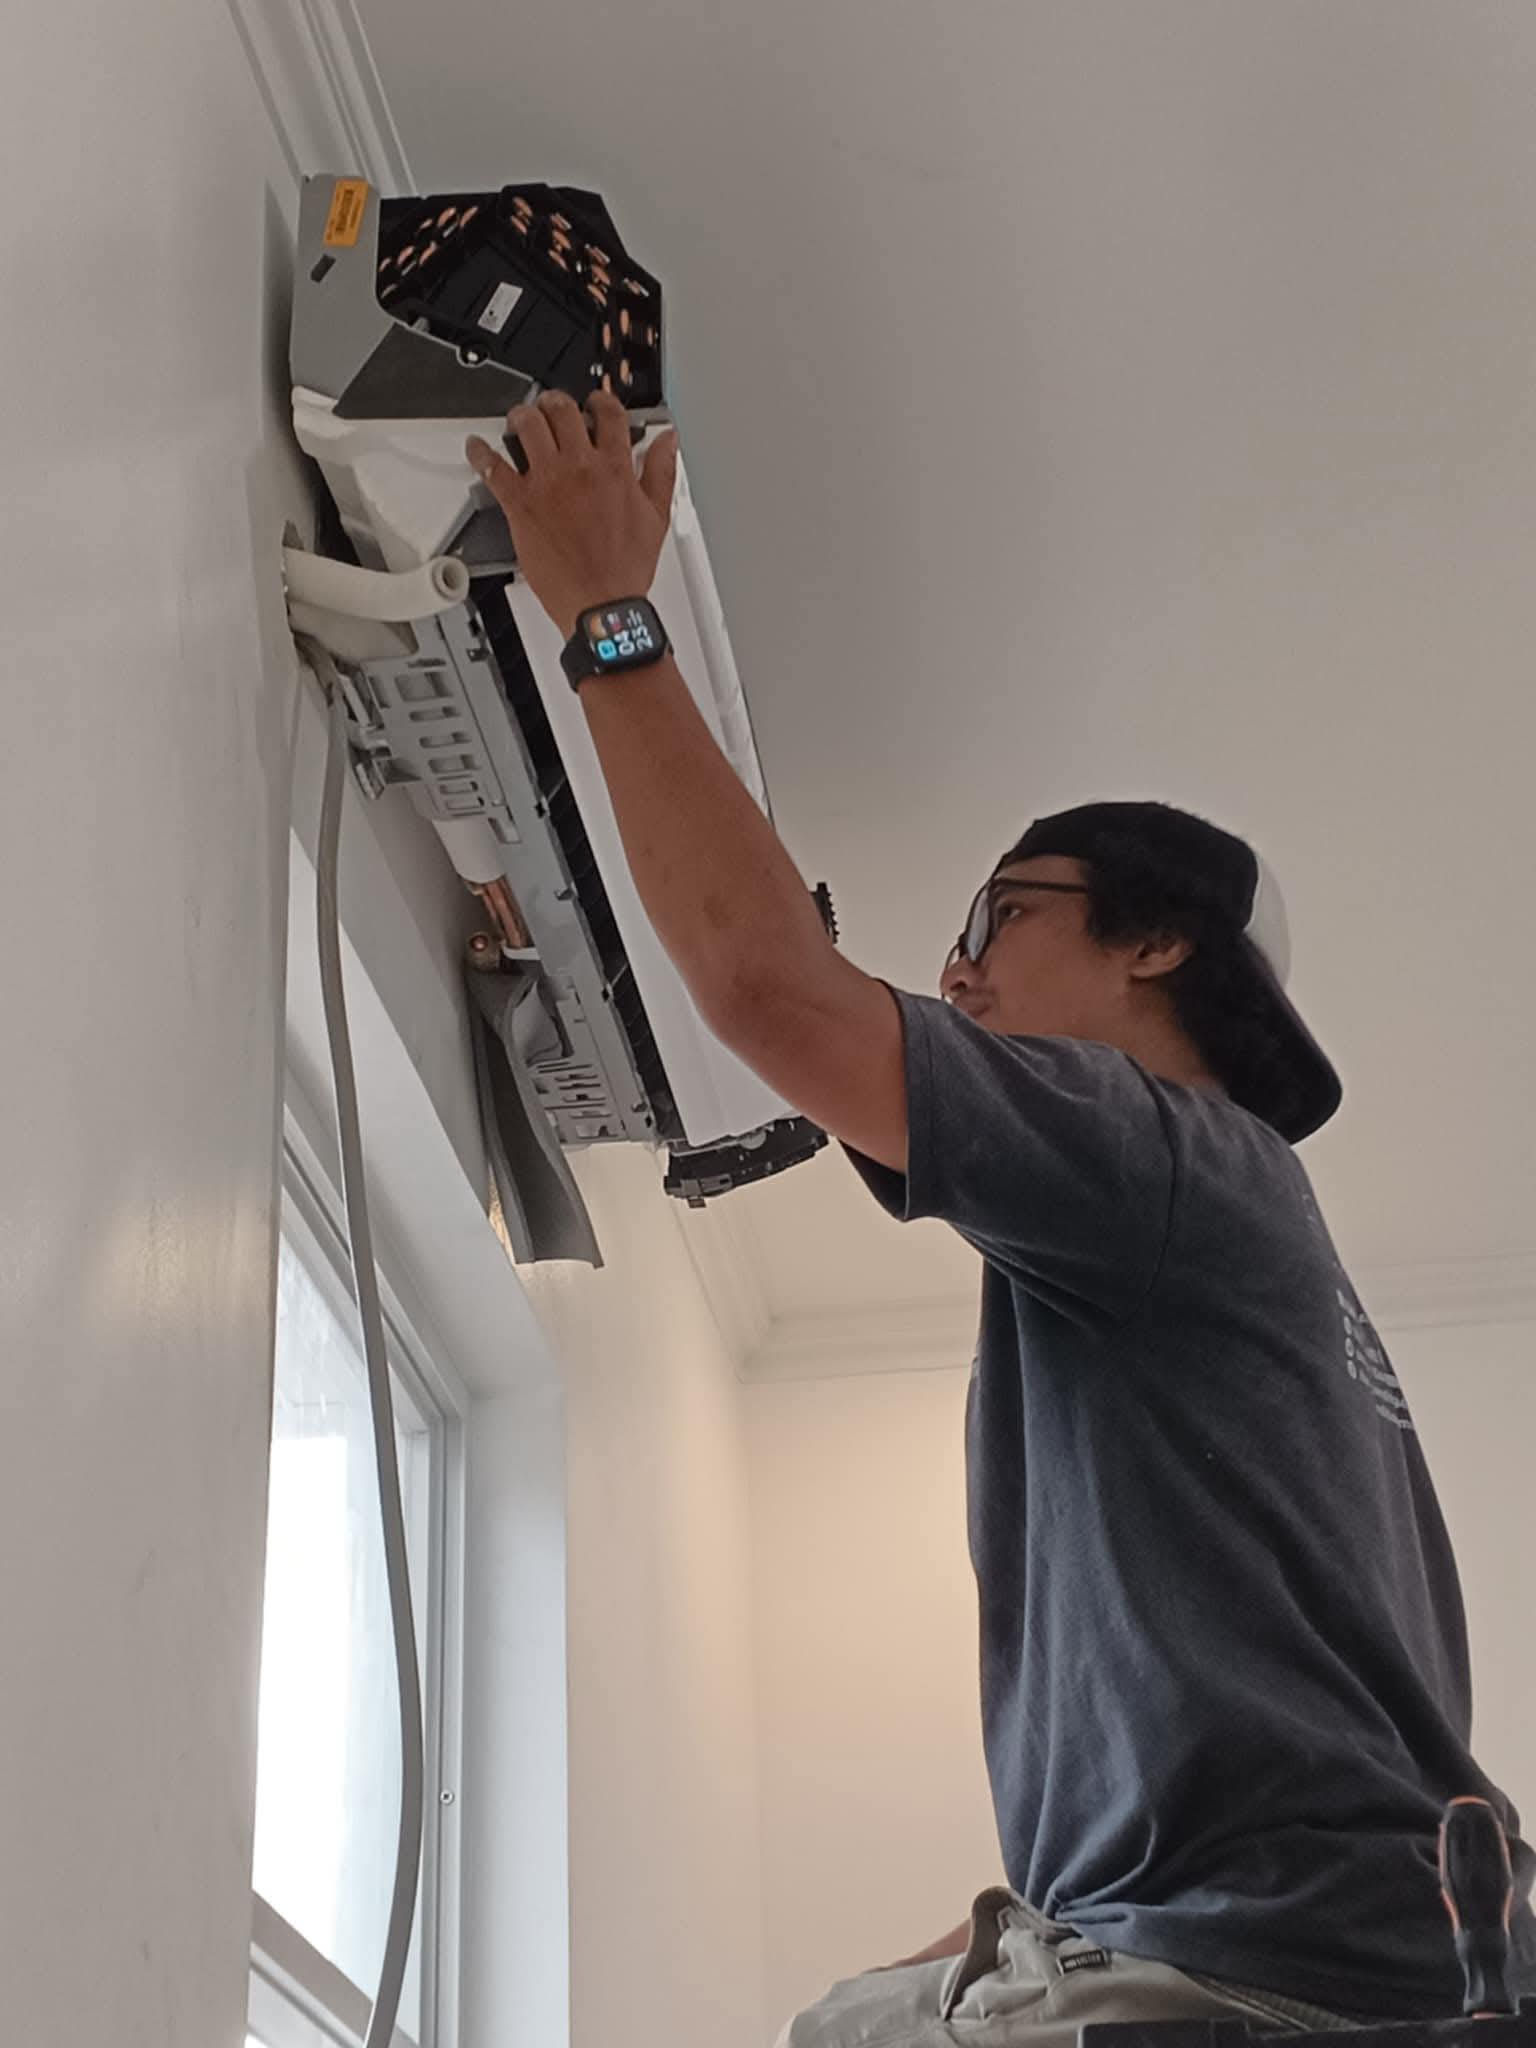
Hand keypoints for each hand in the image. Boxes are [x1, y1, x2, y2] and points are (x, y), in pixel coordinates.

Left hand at [466, 390, 679, 641]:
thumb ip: (661, 470)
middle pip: (561, 410)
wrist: (600, 604)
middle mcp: (579, 468)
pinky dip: (480, 453)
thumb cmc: (625, 569)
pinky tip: (477, 448)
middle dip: (555, 403)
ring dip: (521, 417)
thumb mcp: (656, 516)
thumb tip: (667, 440)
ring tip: (520, 421)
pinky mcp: (521, 504)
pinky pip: (493, 468)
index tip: (594, 403)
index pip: (608, 413)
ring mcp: (547, 483)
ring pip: (526, 425)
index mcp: (614, 468)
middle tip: (551, 409)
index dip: (599, 400)